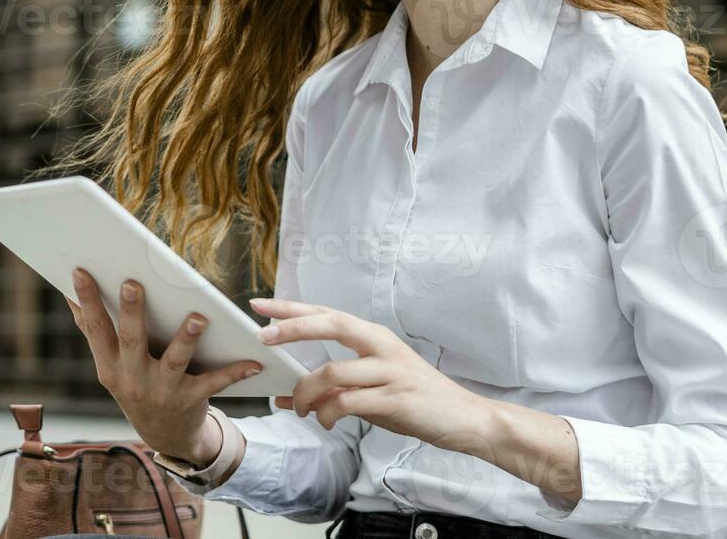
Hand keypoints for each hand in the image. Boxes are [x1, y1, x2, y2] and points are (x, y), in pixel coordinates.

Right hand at [67, 267, 262, 461]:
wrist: (165, 436)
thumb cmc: (136, 385)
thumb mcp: (110, 367)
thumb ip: (94, 333)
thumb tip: (70, 292)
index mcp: (110, 367)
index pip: (95, 329)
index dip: (87, 301)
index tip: (80, 271)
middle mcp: (133, 379)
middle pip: (132, 341)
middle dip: (132, 313)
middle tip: (133, 283)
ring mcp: (162, 391)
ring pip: (175, 362)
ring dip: (186, 339)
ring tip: (197, 317)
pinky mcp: (191, 400)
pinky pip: (214, 383)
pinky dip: (234, 372)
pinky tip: (253, 362)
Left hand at [251, 296, 491, 458]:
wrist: (464, 418)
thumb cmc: (414, 400)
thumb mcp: (373, 388)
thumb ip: (335, 388)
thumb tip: (290, 397)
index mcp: (375, 337)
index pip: (327, 314)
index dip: (293, 309)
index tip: (262, 305)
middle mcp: (382, 346)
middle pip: (330, 324)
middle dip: (292, 328)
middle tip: (263, 336)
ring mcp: (390, 370)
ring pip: (333, 371)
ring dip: (306, 393)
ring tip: (299, 408)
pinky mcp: (396, 398)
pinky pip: (348, 402)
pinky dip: (328, 413)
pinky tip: (326, 421)